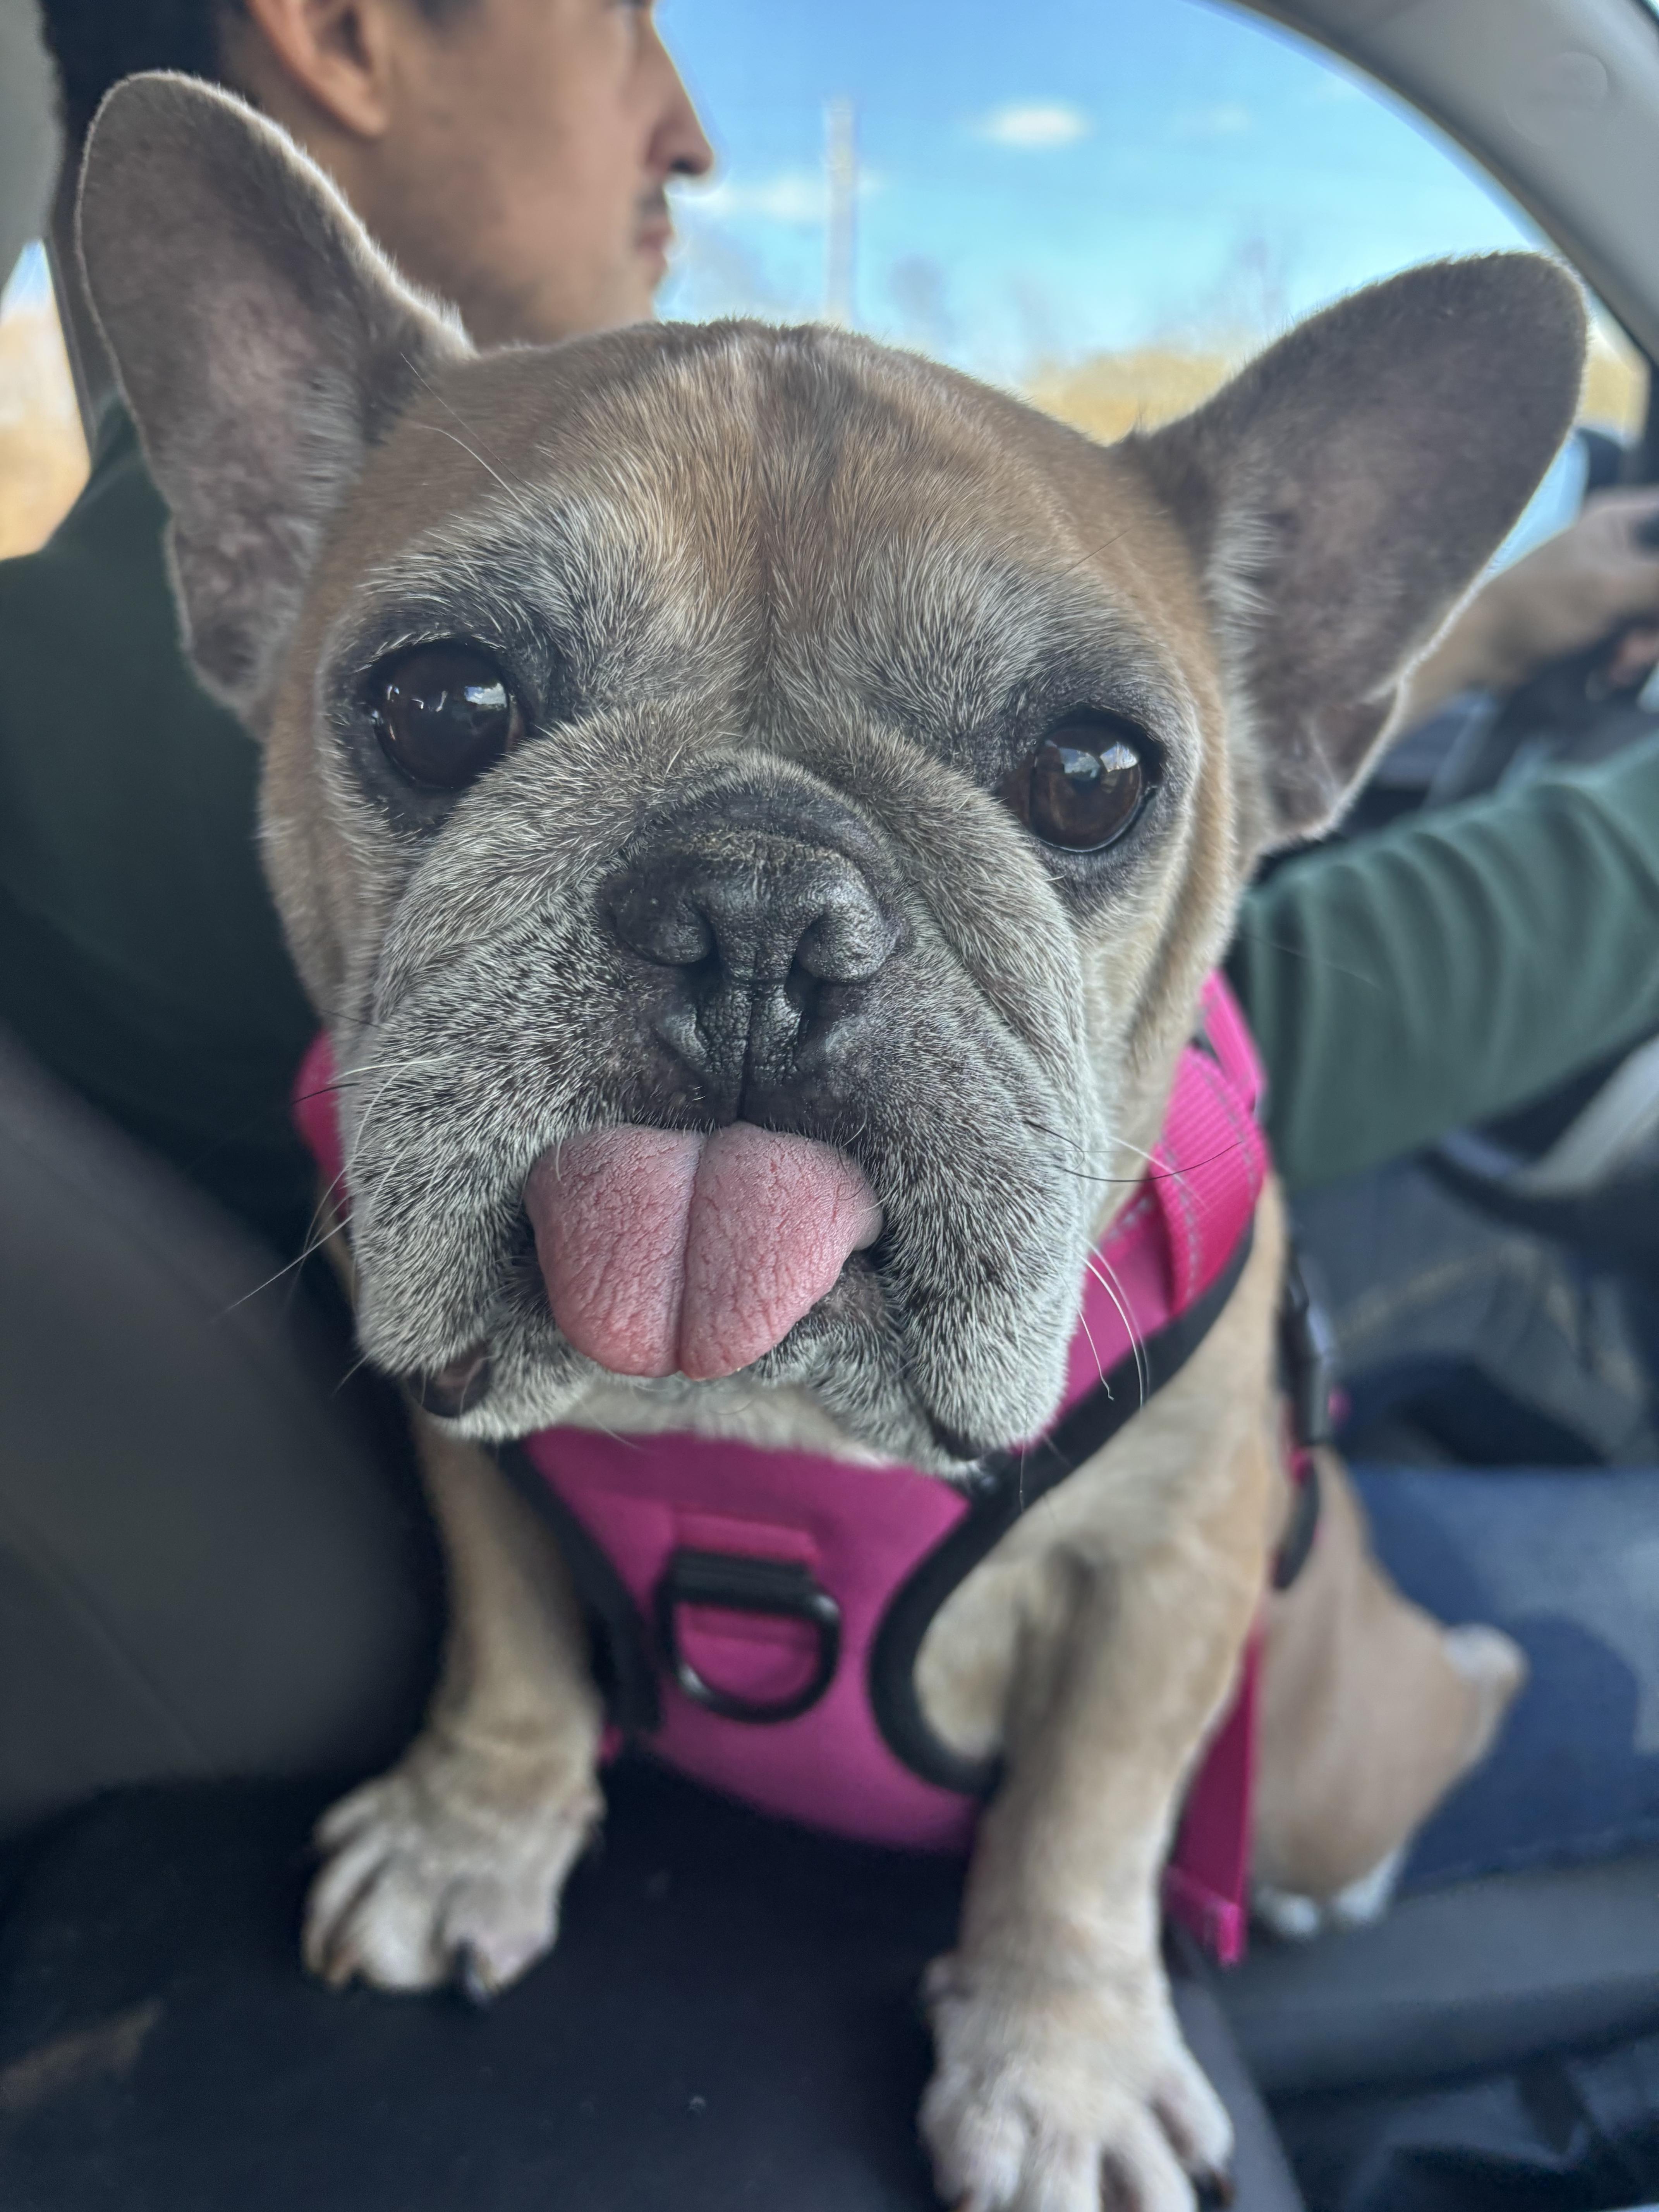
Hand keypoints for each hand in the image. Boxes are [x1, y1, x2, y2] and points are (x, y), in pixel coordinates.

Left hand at [1409, 485, 1658, 722]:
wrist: (1480, 654)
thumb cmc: (1536, 607)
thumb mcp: (1611, 588)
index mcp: (1625, 518)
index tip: (1652, 608)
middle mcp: (1624, 546)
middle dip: (1658, 625)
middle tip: (1636, 651)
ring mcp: (1615, 586)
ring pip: (1656, 616)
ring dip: (1645, 648)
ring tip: (1615, 666)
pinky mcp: (1603, 623)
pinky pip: (1638, 638)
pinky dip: (1627, 661)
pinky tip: (1605, 674)